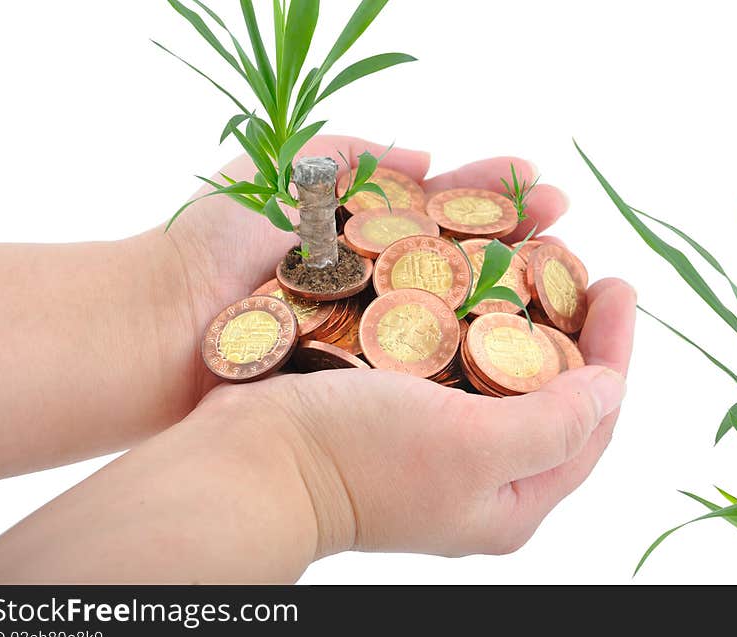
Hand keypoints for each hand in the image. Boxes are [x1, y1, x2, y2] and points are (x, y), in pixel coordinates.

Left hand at [160, 135, 569, 397]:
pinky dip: (482, 356)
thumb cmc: (212, 244)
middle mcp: (383, 287)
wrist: (161, 327)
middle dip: (527, 241)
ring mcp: (379, 338)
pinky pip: (438, 369)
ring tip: (575, 281)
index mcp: (368, 235)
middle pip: (472, 260)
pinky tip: (528, 345)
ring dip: (519, 298)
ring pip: (465, 315)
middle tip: (574, 232)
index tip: (546, 187)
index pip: (451, 209)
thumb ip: (350, 152)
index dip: (499, 196)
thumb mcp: (280, 170)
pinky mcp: (369, 383)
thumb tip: (427, 153)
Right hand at [203, 276, 635, 558]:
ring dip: (524, 316)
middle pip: (552, 396)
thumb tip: (612, 388)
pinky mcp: (400, 410)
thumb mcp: (473, 448)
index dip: (614, 353)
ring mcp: (437, 442)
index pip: (592, 423)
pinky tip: (473, 276)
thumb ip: (555, 424)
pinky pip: (454, 357)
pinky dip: (471, 315)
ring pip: (502, 372)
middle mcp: (479, 474)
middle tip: (582, 268)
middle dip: (573, 331)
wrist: (250, 459)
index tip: (619, 284)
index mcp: (510, 499)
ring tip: (536, 259)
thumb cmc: (361, 457)